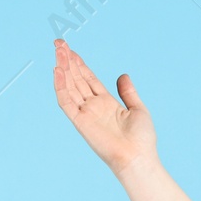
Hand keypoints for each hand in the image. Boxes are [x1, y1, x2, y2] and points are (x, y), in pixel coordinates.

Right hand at [53, 38, 157, 174]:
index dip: (79, 64)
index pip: (88, 78)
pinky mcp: (80, 122)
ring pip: (70, 86)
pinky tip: (58, 71)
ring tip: (58, 50)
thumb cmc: (142, 139)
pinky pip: (66, 102)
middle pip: (76, 79)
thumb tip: (123, 75)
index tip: (70, 49)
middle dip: (67, 60)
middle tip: (58, 42)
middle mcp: (93, 106)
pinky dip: (61, 86)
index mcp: (106, 103)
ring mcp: (85, 113)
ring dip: (63, 68)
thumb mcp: (138, 109)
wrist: (138, 158)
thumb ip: (128, 92)